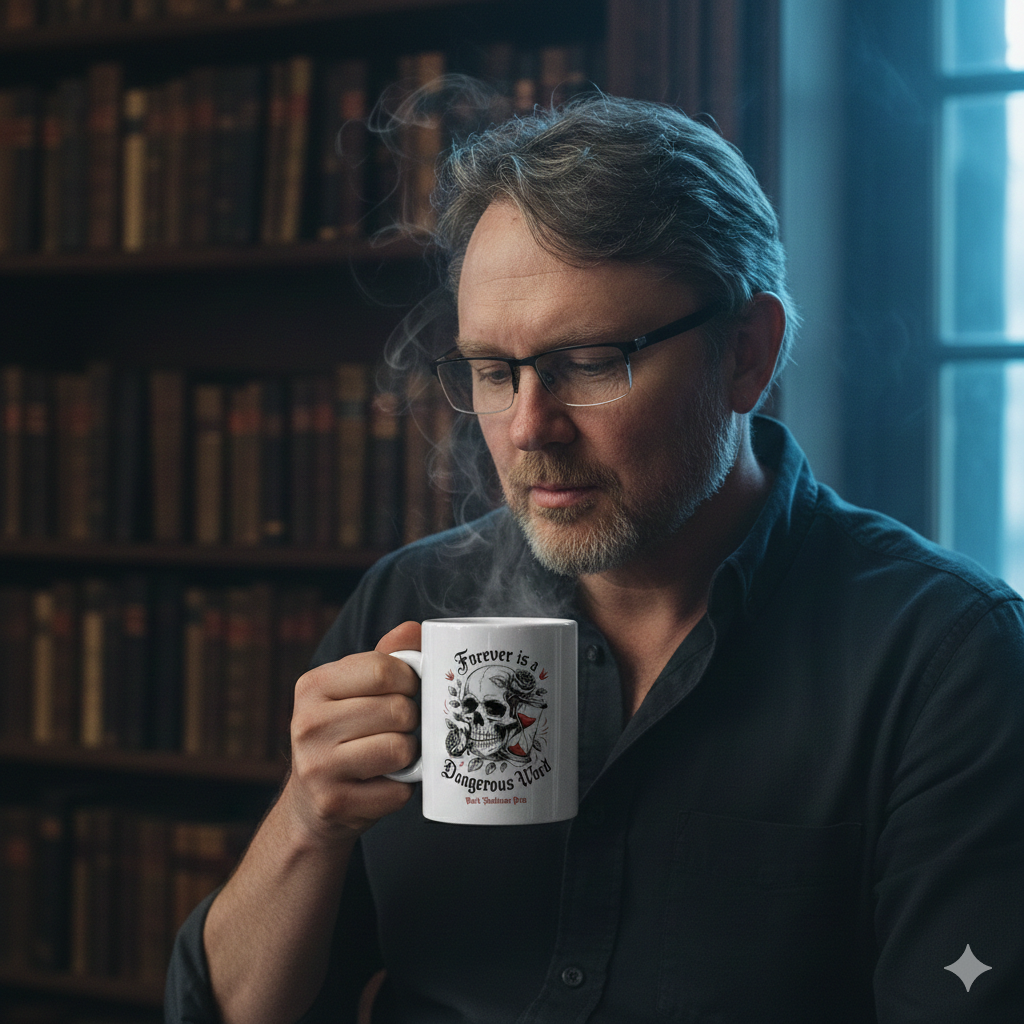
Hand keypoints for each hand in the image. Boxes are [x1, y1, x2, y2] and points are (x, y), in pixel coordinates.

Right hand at [282, 621, 421, 842]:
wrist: (314, 802)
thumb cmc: (345, 734)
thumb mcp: (356, 689)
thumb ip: (387, 657)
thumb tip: (414, 629)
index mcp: (313, 686)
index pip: (382, 669)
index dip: (409, 680)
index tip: (407, 691)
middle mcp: (308, 724)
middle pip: (397, 710)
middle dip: (411, 719)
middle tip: (399, 728)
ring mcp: (317, 767)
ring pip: (401, 748)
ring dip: (409, 753)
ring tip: (392, 754)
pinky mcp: (335, 803)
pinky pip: (399, 790)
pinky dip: (403, 788)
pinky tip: (383, 783)